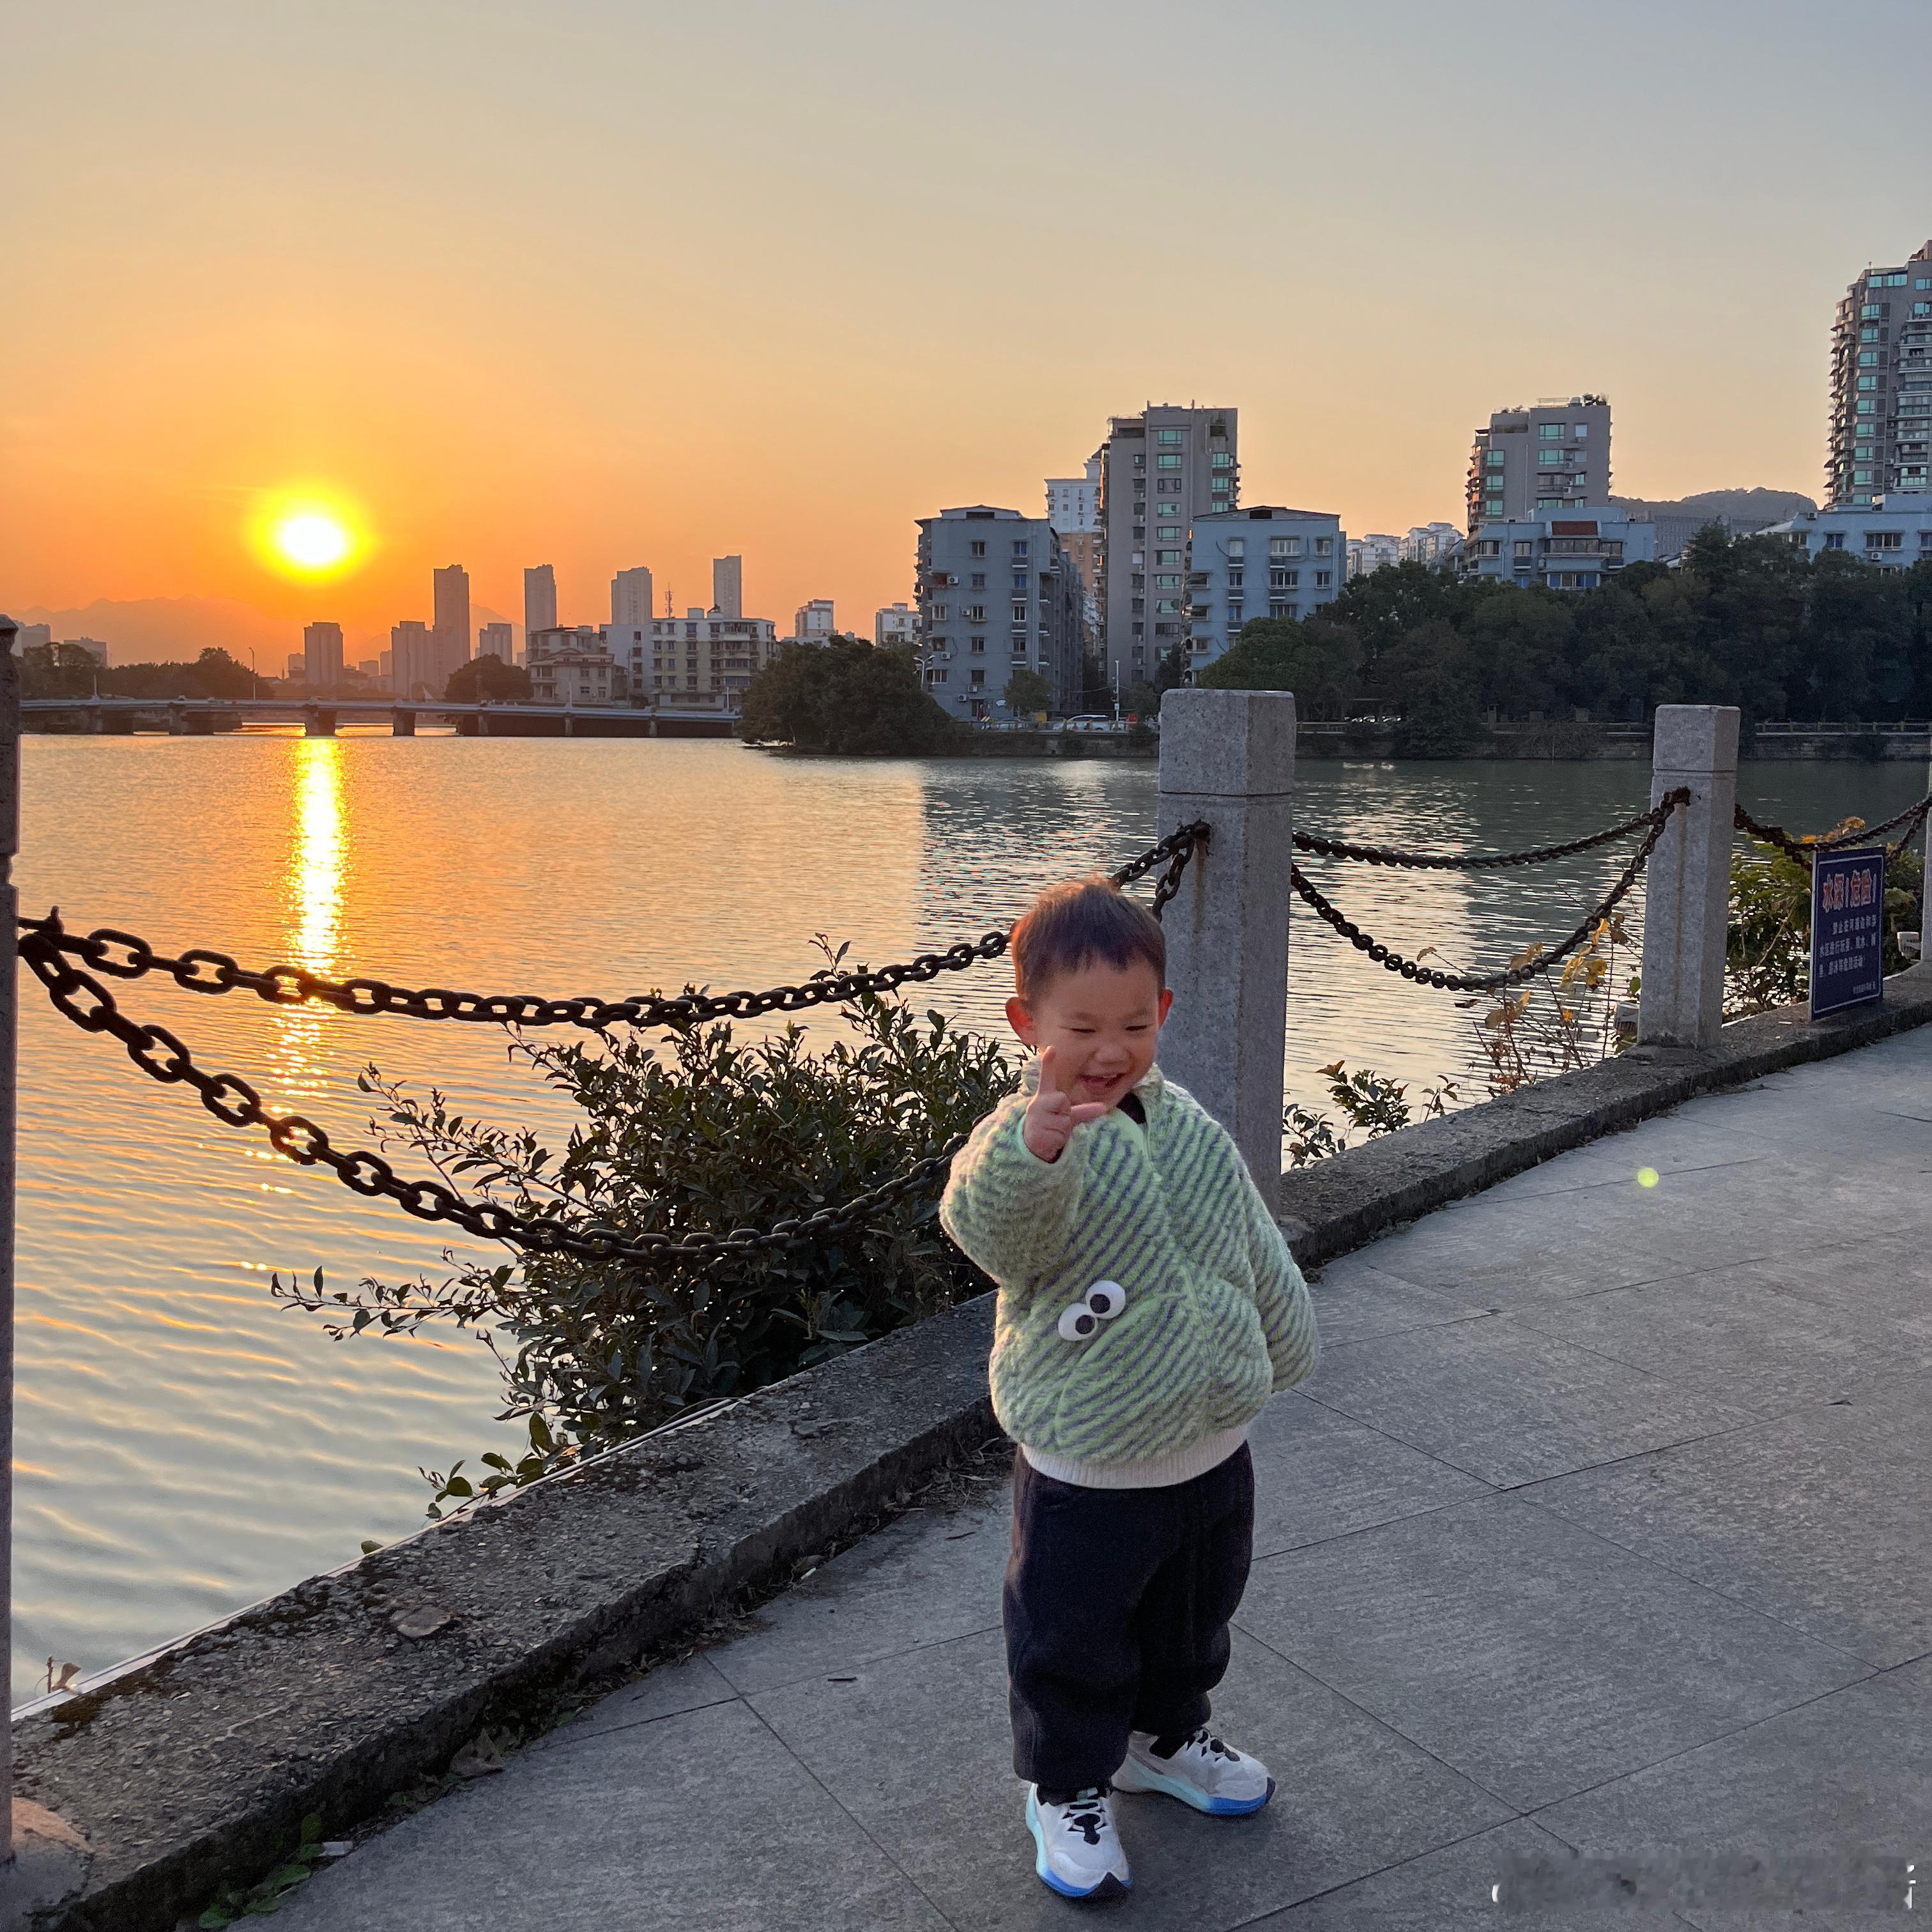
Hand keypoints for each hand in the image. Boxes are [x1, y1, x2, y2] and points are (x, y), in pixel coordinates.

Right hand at [1022, 1044, 1107, 1162]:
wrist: (1033, 1142)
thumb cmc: (1052, 1123)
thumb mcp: (1068, 1115)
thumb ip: (1084, 1110)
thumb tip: (1103, 1107)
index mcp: (1046, 1095)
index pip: (1047, 1076)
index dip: (1049, 1062)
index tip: (1052, 1047)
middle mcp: (1038, 1103)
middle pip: (1062, 1099)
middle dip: (1065, 1111)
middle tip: (1057, 1118)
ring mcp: (1036, 1117)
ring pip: (1062, 1120)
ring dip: (1063, 1129)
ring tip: (1053, 1130)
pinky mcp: (1036, 1132)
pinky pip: (1058, 1135)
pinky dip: (1058, 1140)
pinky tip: (1049, 1138)